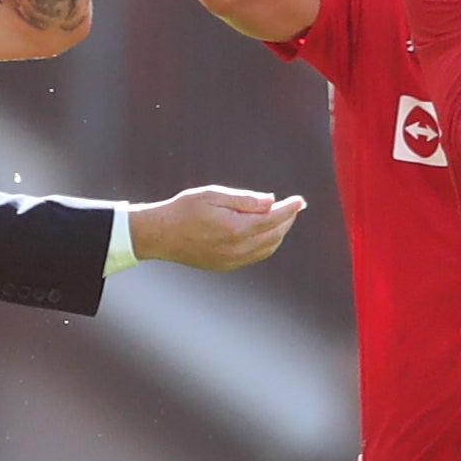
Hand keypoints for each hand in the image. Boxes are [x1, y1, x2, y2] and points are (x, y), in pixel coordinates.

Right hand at [128, 187, 306, 271]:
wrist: (160, 235)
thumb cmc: (184, 209)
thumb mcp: (213, 195)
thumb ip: (244, 199)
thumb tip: (271, 201)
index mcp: (235, 228)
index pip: (273, 219)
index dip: (290, 209)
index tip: (300, 200)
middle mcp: (236, 248)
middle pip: (274, 235)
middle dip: (287, 220)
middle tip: (295, 206)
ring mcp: (231, 260)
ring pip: (268, 248)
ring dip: (280, 233)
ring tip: (283, 217)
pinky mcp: (226, 266)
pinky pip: (255, 256)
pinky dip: (267, 244)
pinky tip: (266, 232)